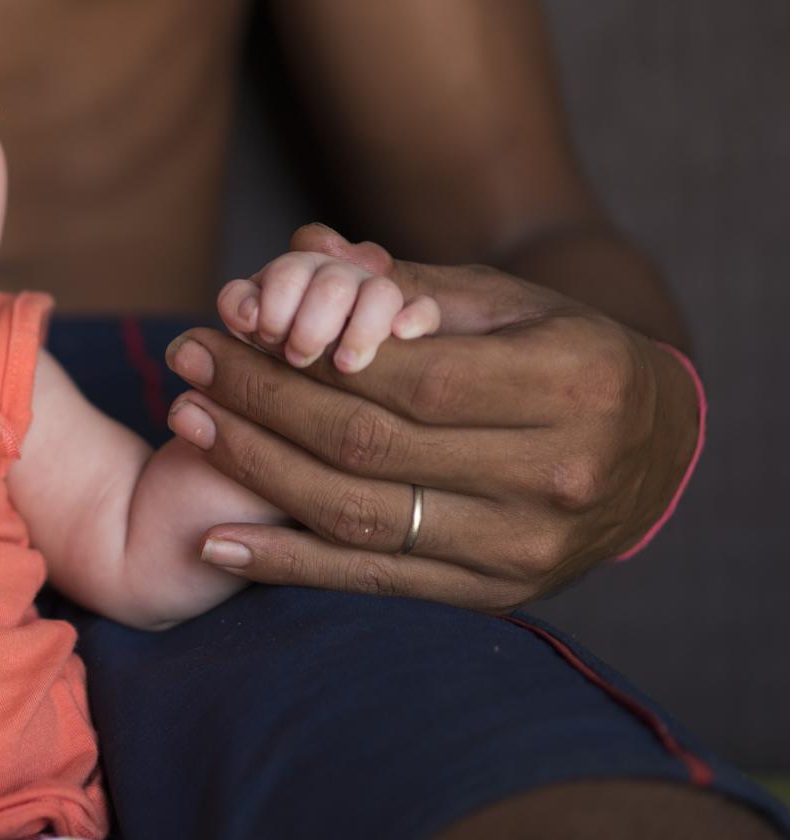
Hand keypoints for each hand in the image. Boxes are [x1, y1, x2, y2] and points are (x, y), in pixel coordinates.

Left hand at [162, 224, 701, 611]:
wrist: (653, 450)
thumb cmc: (560, 351)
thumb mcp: (505, 301)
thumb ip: (404, 284)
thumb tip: (303, 246)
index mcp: (569, 383)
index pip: (411, 378)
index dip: (307, 358)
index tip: (226, 328)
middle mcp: (555, 473)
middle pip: (373, 445)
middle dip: (262, 400)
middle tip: (185, 361)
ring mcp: (527, 545)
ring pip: (362, 515)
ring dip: (257, 472)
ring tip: (187, 422)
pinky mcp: (498, 593)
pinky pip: (375, 580)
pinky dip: (288, 563)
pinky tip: (216, 541)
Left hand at [216, 249, 440, 372]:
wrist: (332, 364)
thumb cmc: (276, 349)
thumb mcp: (249, 331)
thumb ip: (241, 308)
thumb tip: (248, 314)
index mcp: (296, 274)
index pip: (287, 273)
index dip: (274, 305)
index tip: (266, 335)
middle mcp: (339, 277)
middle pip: (334, 283)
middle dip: (312, 324)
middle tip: (298, 357)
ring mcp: (378, 296)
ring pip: (380, 293)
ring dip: (360, 329)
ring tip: (345, 366)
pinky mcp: (413, 319)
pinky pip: (426, 308)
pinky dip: (416, 318)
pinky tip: (401, 335)